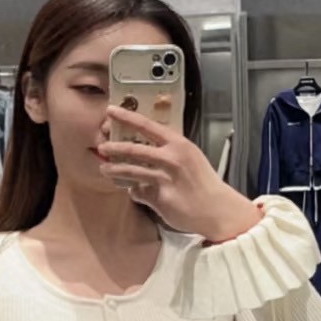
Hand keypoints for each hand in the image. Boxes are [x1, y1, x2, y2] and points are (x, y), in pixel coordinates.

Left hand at [97, 105, 261, 240]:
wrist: (218, 209)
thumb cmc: (204, 183)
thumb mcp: (190, 159)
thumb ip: (169, 154)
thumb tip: (148, 154)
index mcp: (179, 144)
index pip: (148, 126)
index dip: (127, 117)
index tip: (110, 110)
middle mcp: (171, 158)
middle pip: (134, 149)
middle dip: (115, 148)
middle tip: (102, 147)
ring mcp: (165, 178)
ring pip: (132, 171)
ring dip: (115, 170)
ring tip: (105, 169)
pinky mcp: (161, 197)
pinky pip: (139, 192)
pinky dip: (134, 191)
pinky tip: (132, 191)